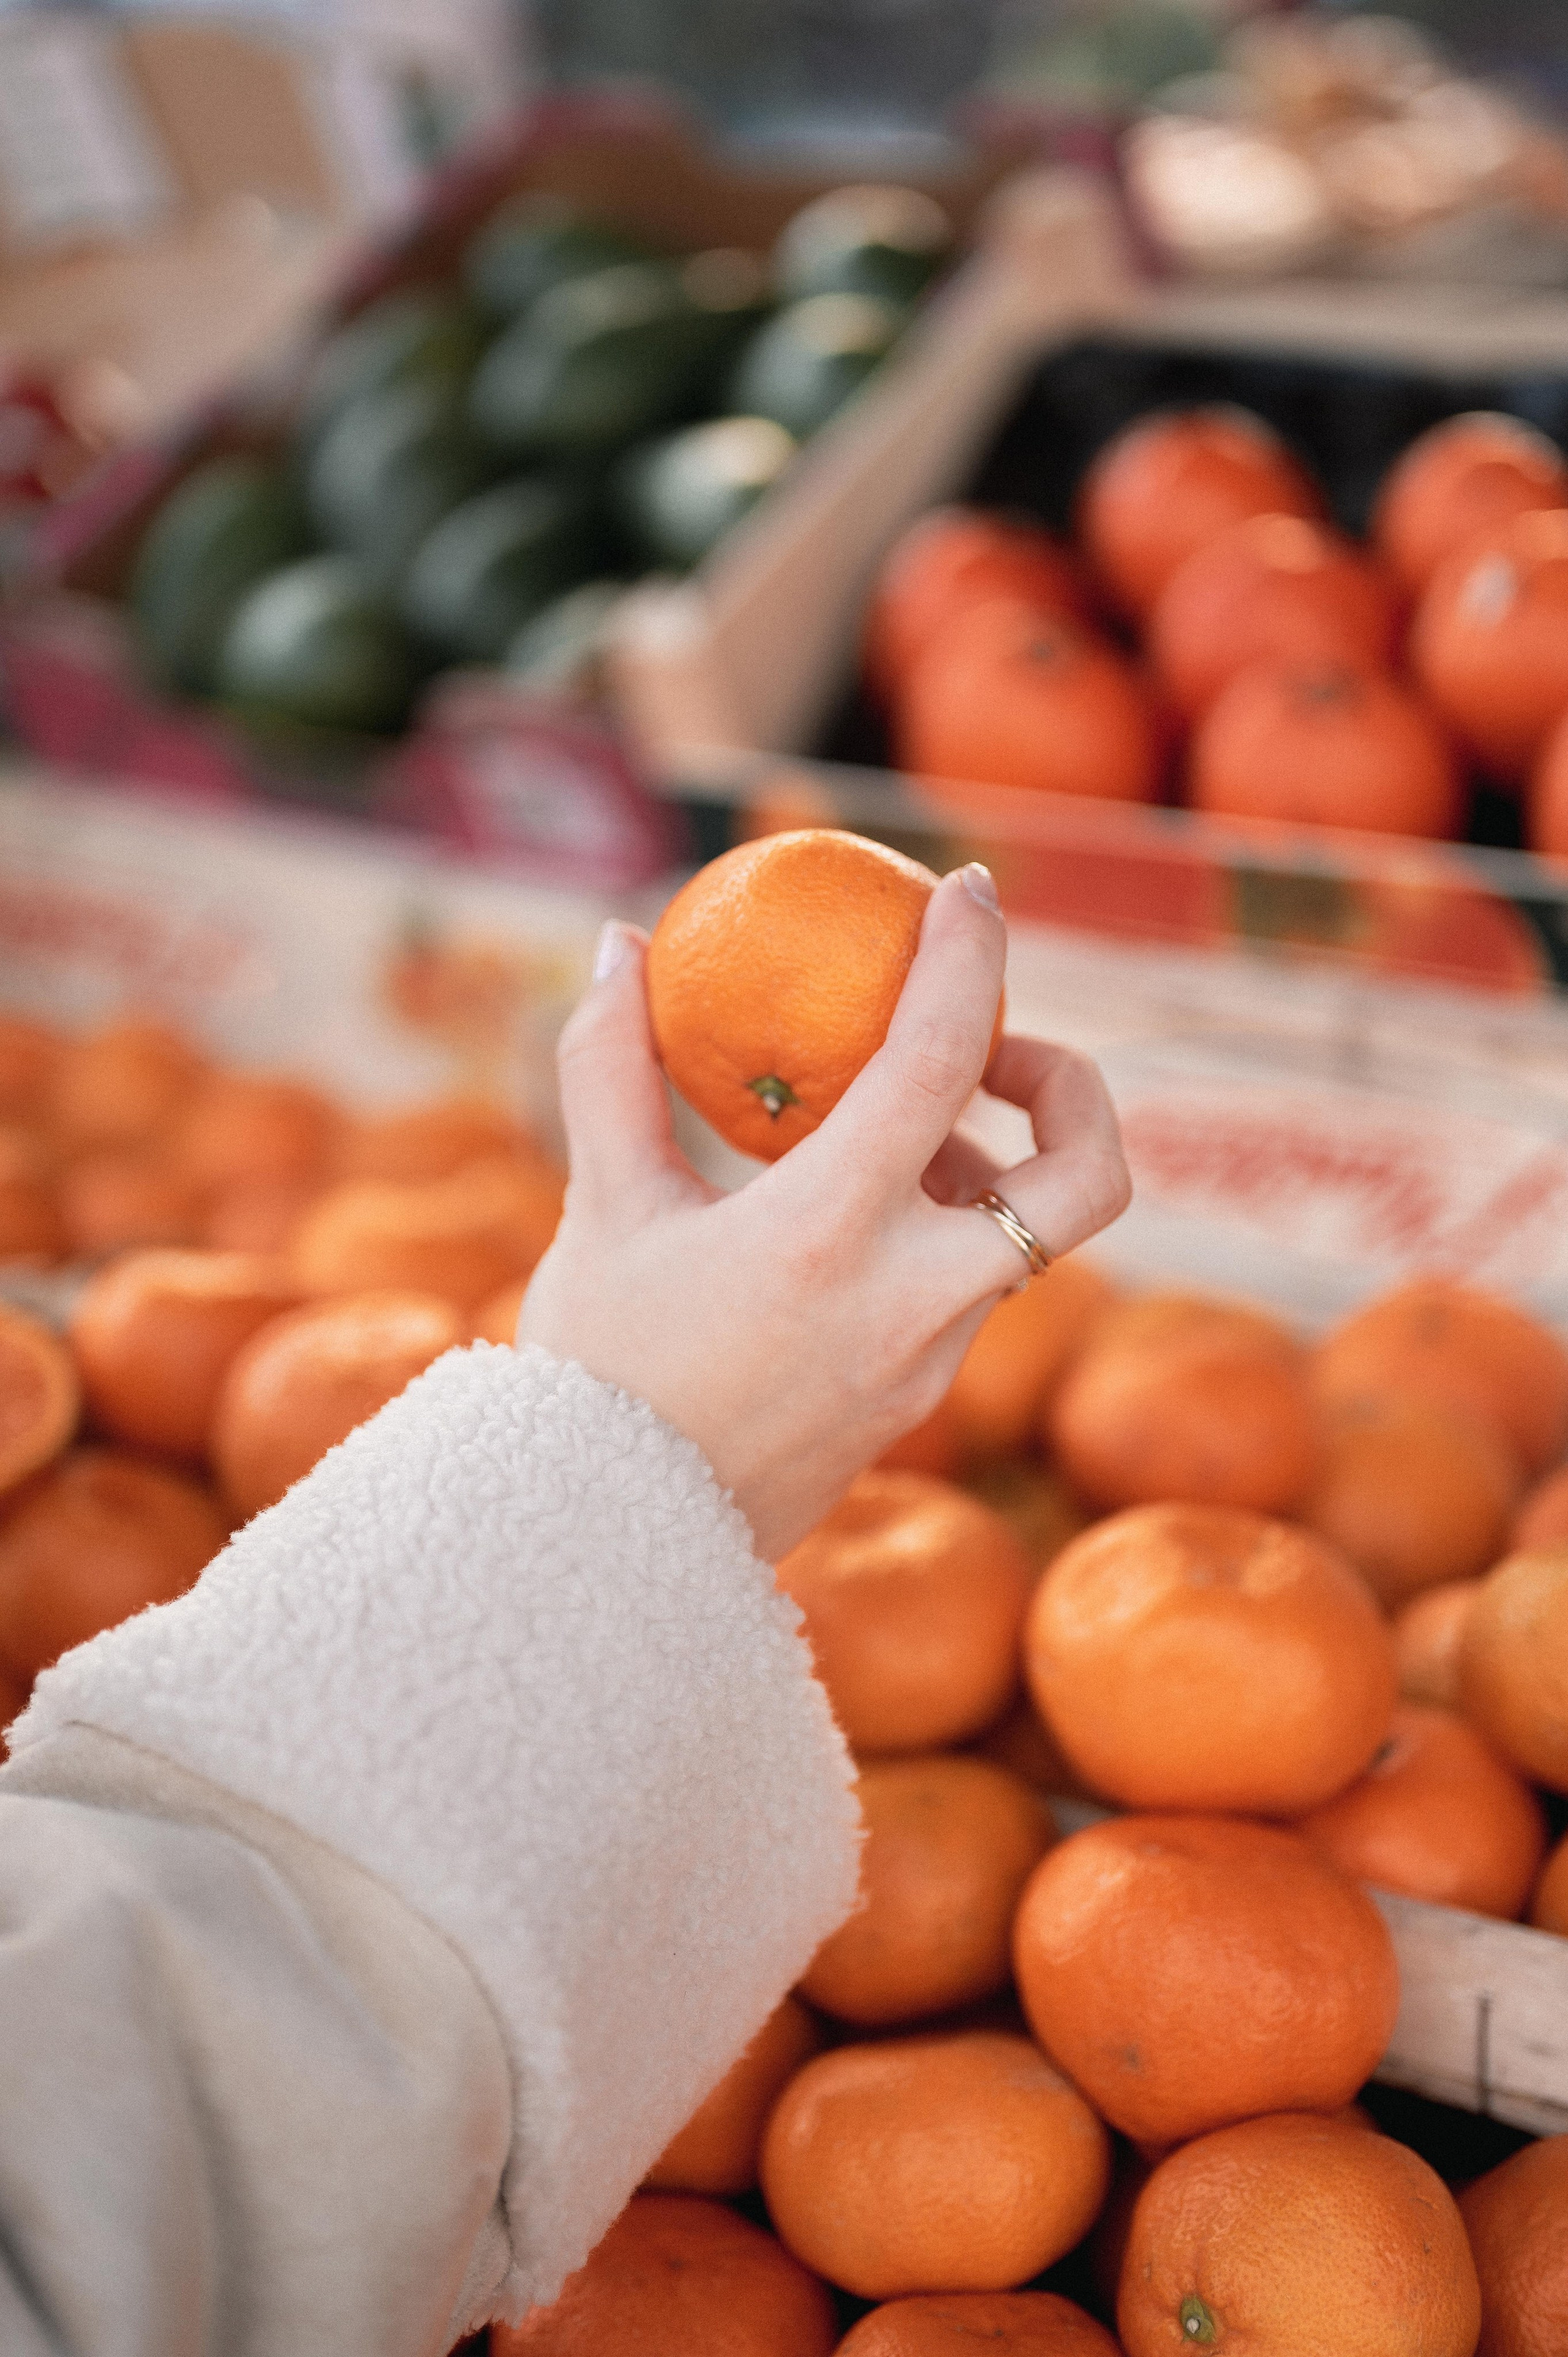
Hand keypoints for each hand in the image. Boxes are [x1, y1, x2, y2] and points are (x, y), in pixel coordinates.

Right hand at [518, 863, 1129, 1560]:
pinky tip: (852, 1211)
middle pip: (1089, 1176)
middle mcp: (912, 1295)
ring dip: (995, 1159)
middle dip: (1074, 1088)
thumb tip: (622, 945)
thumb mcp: (601, 1209)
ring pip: (1034, 1237)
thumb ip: (611, 1068)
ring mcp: (932, 1357)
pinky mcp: (922, 1397)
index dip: (972, 957)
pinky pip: (972, 1287)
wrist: (613, 1545)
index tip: (971, 890)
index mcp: (829, 1230)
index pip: (942, 1059)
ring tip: (895, 1131)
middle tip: (989, 1053)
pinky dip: (945, 1225)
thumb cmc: (597, 1375)